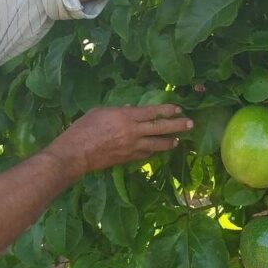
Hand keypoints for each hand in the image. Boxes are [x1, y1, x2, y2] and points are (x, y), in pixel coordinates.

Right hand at [45, 104, 191, 178]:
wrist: (76, 154)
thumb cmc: (83, 128)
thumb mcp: (100, 112)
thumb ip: (118, 111)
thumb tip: (131, 110)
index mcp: (126, 117)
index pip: (153, 112)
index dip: (167, 110)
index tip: (178, 109)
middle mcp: (133, 132)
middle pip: (160, 128)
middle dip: (177, 125)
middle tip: (190, 124)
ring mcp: (132, 147)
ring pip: (157, 144)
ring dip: (169, 141)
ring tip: (178, 140)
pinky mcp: (128, 159)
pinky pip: (146, 154)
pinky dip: (154, 150)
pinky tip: (158, 149)